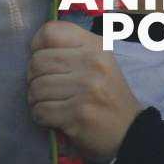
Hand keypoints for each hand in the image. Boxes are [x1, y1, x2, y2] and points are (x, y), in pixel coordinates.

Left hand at [28, 20, 142, 160]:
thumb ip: (71, 50)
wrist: (129, 130)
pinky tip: (52, 118)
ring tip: (49, 104)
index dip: (38, 47)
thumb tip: (33, 49)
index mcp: (95, 46)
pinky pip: (41, 111)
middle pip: (38, 62)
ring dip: (36, 101)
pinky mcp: (79, 113)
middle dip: (34, 79)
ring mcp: (87, 88)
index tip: (44, 62)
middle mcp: (92, 62)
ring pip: (36, 88)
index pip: (51, 32)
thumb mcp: (98, 62)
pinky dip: (41, 117)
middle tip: (44, 89)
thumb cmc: (107, 95)